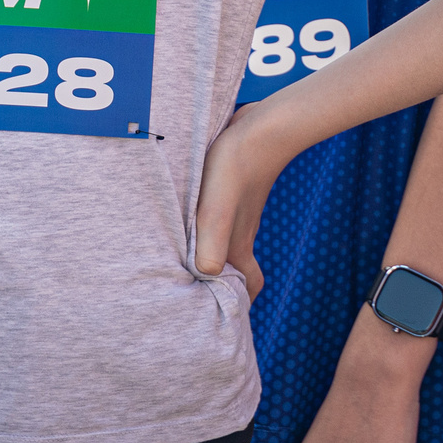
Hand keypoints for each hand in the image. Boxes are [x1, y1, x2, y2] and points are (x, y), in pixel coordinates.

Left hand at [194, 101, 286, 295]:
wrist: (263, 127)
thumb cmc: (236, 167)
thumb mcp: (216, 210)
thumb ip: (211, 244)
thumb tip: (205, 275)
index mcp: (239, 244)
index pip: (249, 285)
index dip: (240, 304)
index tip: (221, 315)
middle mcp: (240, 232)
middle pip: (236, 268)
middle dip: (220, 284)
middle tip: (191, 294)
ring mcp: (238, 212)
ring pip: (227, 244)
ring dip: (210, 256)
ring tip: (180, 263)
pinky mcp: (232, 192)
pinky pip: (221, 221)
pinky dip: (206, 229)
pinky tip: (186, 219)